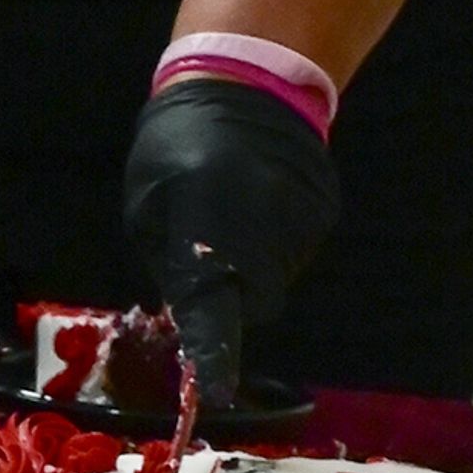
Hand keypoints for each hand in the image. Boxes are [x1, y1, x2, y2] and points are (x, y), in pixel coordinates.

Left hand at [119, 71, 338, 419]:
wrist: (251, 81)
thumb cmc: (176, 144)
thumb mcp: (149, 204)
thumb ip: (170, 262)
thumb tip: (186, 316)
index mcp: (205, 228)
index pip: (210, 308)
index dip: (212, 354)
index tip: (213, 391)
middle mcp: (261, 231)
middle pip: (248, 303)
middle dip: (226, 296)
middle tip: (205, 248)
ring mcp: (300, 225)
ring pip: (272, 279)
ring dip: (249, 263)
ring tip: (232, 208)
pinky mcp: (323, 215)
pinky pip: (292, 251)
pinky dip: (272, 239)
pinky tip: (260, 200)